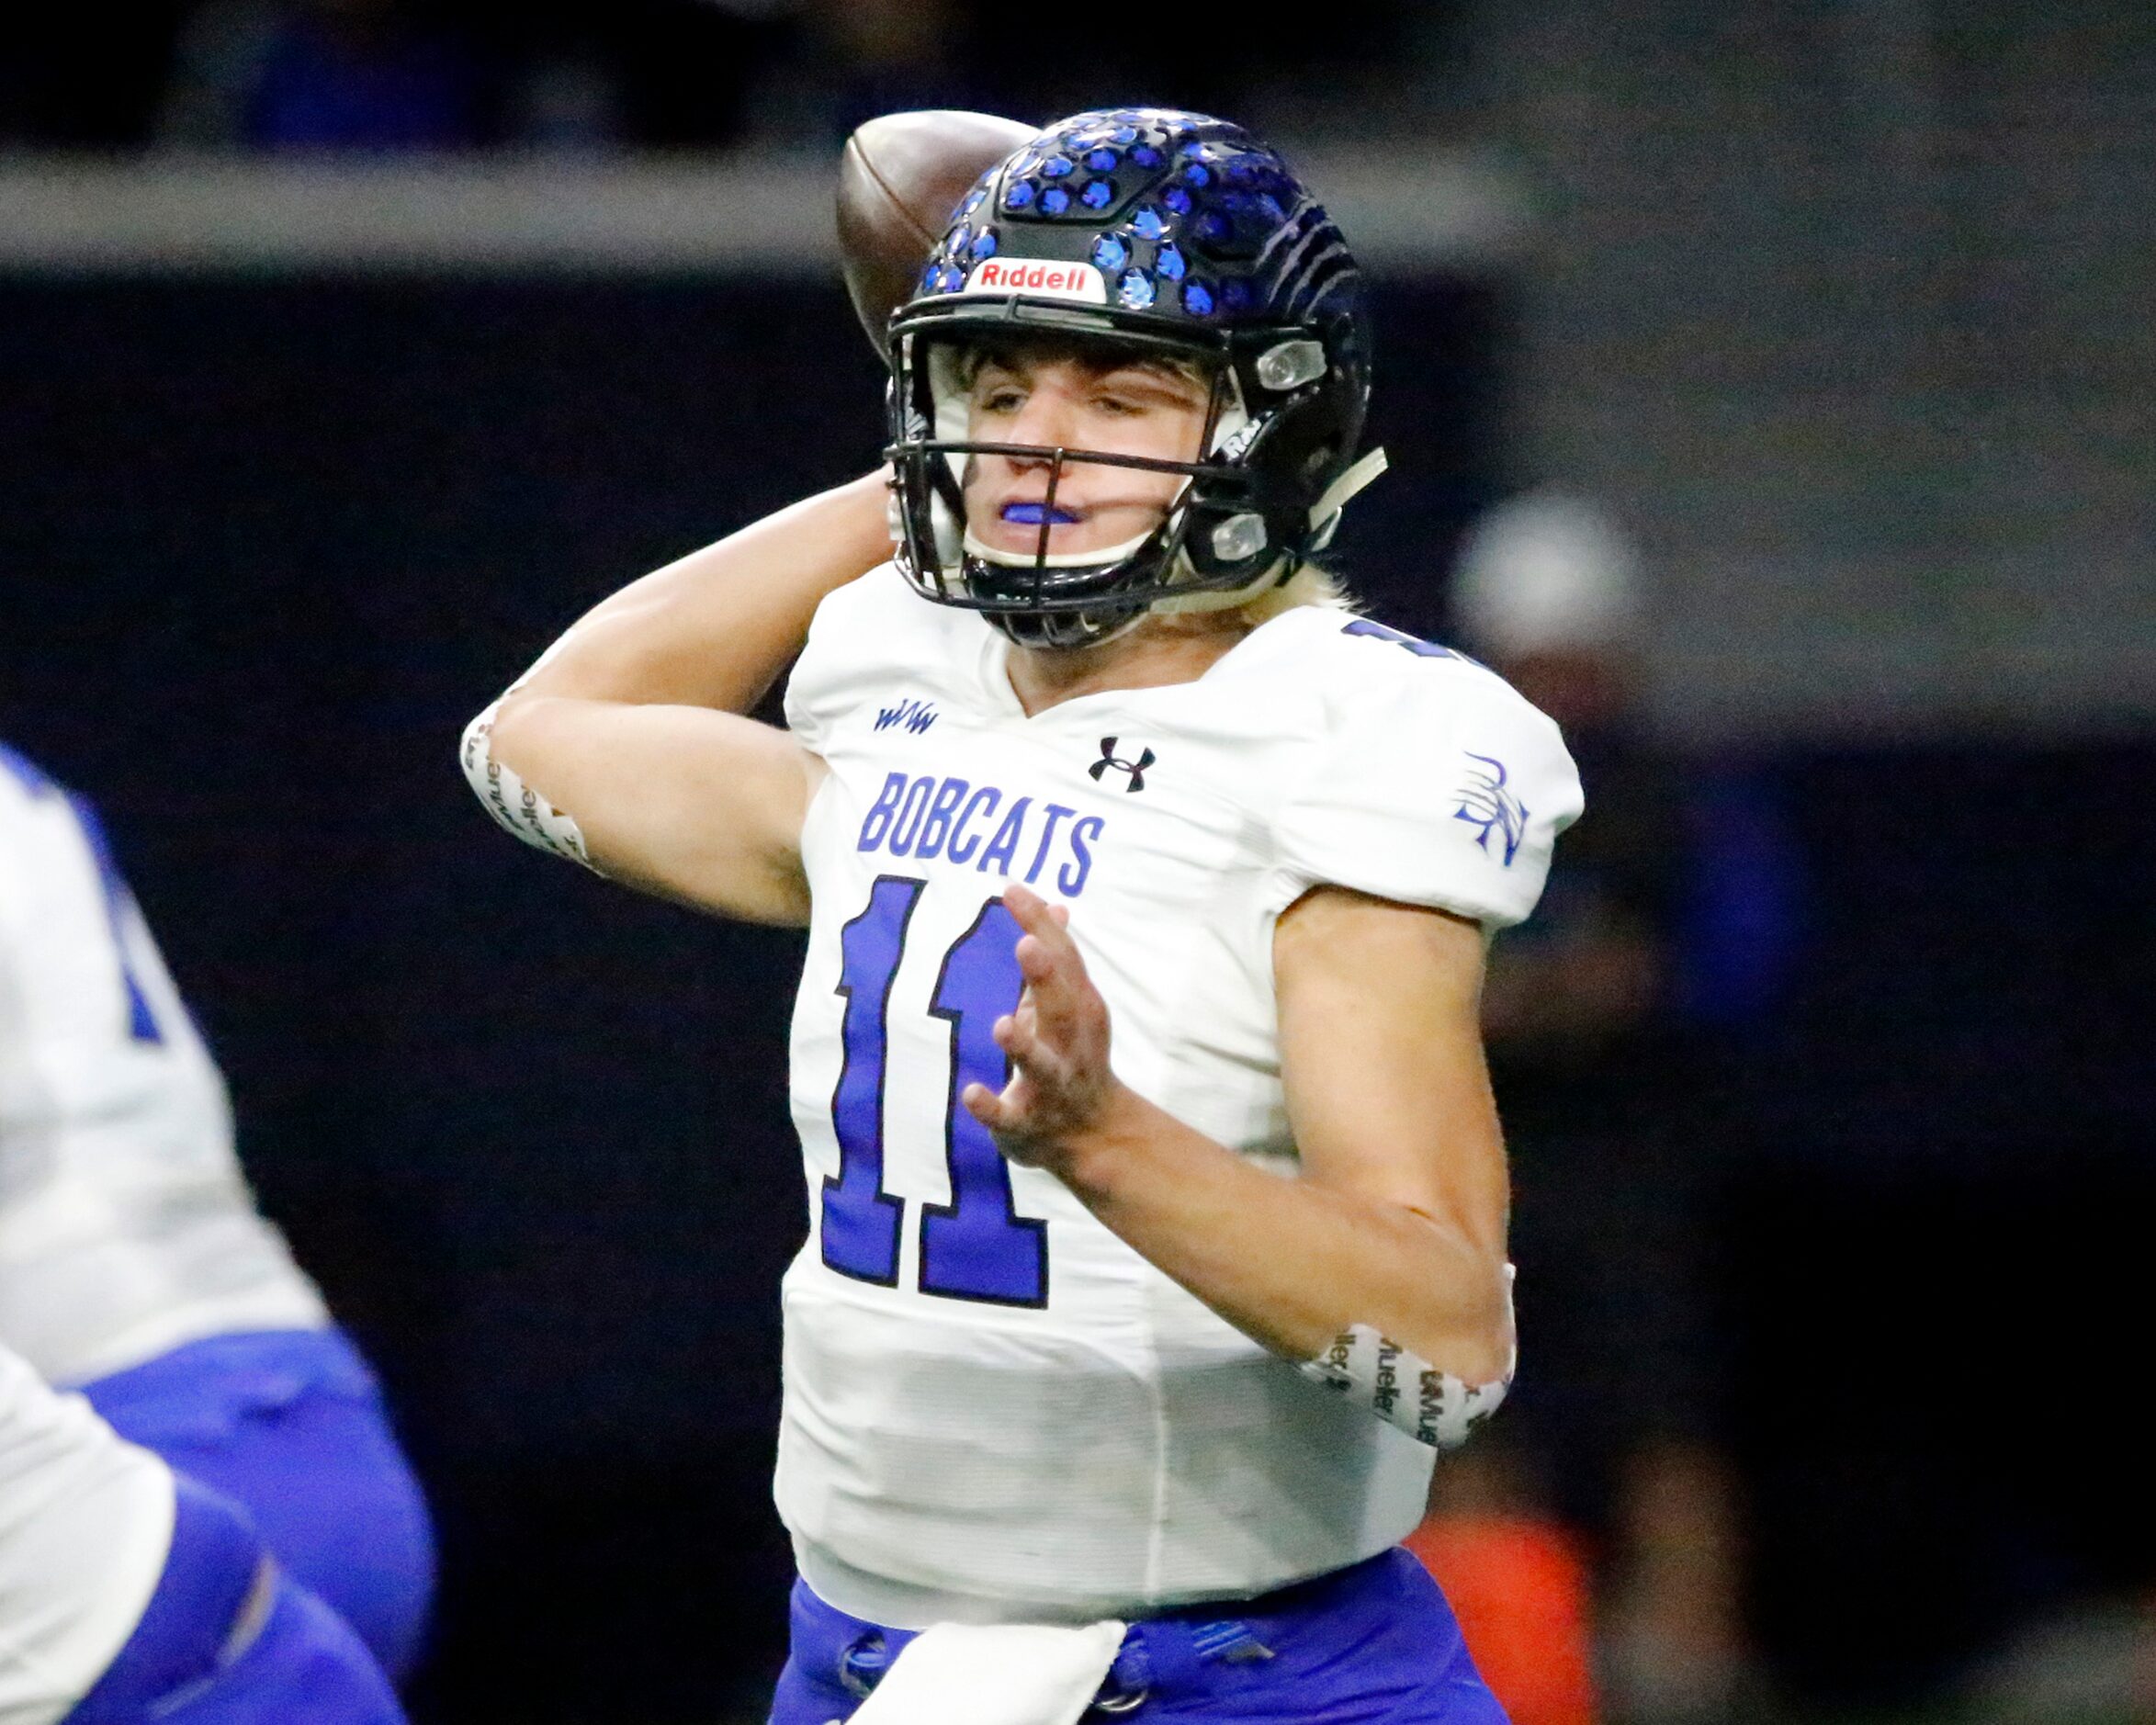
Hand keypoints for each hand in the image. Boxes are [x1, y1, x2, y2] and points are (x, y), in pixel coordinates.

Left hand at [960, 884, 1121, 1169]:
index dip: (1041, 926)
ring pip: (1042, 1066)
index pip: (1064, 960)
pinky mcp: (1027, 1124)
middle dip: (1047, 977)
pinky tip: (971, 1092)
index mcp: (1079, 1010)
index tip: (1012, 890)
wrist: (1096, 1136)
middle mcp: (1070, 1045)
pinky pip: (1010, 1117)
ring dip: (1024, 1045)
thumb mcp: (1070, 1004)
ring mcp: (1052, 1087)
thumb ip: (1057, 957)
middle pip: (1063, 1007)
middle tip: (1026, 943)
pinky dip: (991, 1107)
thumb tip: (1054, 905)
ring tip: (1003, 1024)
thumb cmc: (1072, 1055)